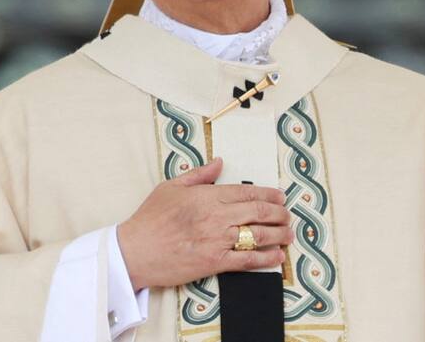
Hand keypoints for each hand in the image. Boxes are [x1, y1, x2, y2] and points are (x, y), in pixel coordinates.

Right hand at [117, 158, 289, 290]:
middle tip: (288, 215)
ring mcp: (217, 240)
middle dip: (279, 213)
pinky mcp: (215, 262)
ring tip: (289, 234)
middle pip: (258, 212)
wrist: (135, 250)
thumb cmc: (150, 218)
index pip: (246, 191)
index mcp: (207, 195)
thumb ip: (199, 174)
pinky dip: (266, 258)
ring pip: (258, 235)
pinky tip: (277, 256)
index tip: (280, 195)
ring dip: (278, 234)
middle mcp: (217, 216)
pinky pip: (247, 260)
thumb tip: (219, 162)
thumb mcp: (171, 187)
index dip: (268, 193)